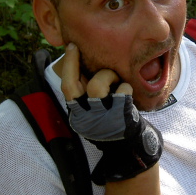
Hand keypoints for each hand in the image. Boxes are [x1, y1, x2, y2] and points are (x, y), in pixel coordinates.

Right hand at [61, 44, 161, 184]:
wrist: (129, 147)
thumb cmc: (111, 123)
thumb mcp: (92, 112)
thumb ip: (85, 94)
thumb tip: (80, 64)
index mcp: (78, 114)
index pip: (66, 88)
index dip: (68, 66)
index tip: (71, 47)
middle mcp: (86, 116)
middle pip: (72, 86)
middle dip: (74, 63)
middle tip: (77, 48)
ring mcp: (102, 115)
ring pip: (96, 85)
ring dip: (107, 76)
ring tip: (115, 79)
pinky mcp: (120, 114)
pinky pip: (122, 90)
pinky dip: (126, 87)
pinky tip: (127, 91)